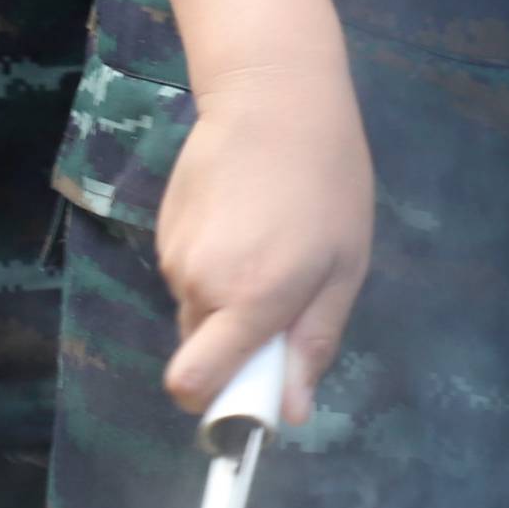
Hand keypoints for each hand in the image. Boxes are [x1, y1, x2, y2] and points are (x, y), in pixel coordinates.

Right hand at [151, 56, 373, 422]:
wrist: (273, 95)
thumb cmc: (327, 181)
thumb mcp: (344, 266)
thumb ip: (314, 341)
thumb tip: (289, 412)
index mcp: (249, 301)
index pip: (195, 386)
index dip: (217, 404)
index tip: (250, 396)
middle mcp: (200, 285)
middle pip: (200, 351)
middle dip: (234, 344)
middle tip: (282, 297)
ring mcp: (175, 255)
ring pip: (195, 309)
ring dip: (226, 298)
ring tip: (269, 241)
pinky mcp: (164, 227)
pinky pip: (188, 272)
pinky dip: (213, 263)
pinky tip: (244, 218)